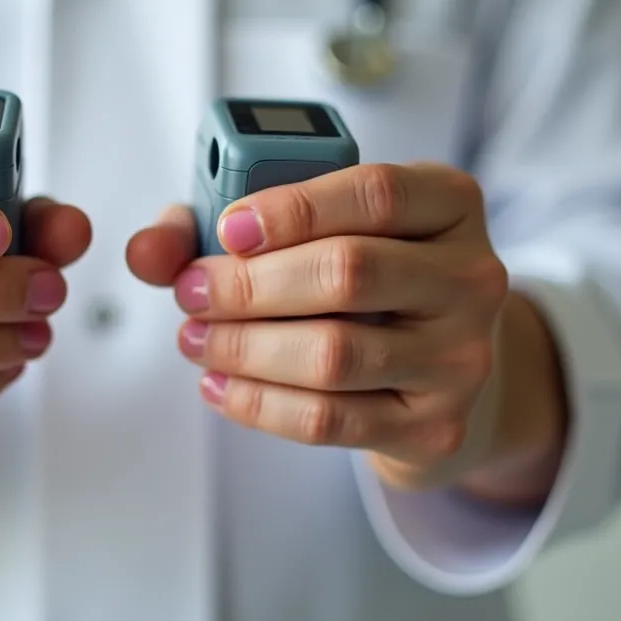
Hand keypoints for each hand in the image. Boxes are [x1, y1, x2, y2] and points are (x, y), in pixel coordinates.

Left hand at [128, 163, 565, 497]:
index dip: (293, 208)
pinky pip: (331, 419)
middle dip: (250, 285)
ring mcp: (461, 358)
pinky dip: (259, 403)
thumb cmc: (365, 282)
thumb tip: (149, 251)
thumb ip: (223, 224)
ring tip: (196, 339)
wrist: (440, 373)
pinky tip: (219, 385)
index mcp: (448, 204)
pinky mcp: (435, 426)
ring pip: (334, 353)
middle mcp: (471, 277)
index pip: (376, 193)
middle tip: (190, 292)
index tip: (226, 229)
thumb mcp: (315, 231)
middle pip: (349, 272)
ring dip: (244, 348)